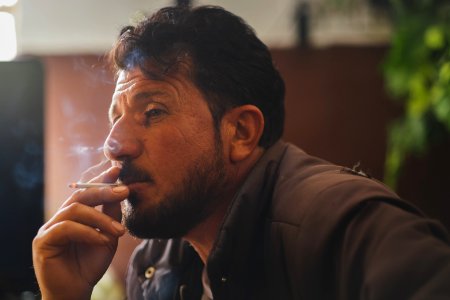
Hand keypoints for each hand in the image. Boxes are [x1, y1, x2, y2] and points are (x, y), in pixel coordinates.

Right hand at [32, 166, 128, 299]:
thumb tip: (120, 189)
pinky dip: (88, 232)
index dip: (101, 179)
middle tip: (123, 191)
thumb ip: (111, 215)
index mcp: (74, 214)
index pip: (86, 191)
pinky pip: (66, 228)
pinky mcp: (43, 241)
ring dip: (101, 218)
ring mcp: (49, 228)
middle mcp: (60, 217)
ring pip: (75, 210)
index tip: (118, 169)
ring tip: (119, 231)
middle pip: (79, 195)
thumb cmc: (91, 264)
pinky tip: (103, 241)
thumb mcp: (108, 236)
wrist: (77, 291)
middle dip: (103, 191)